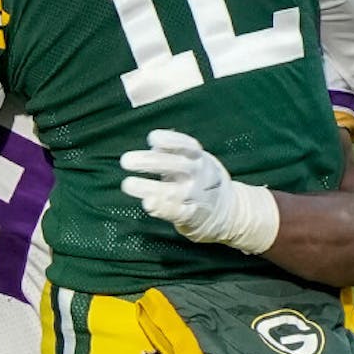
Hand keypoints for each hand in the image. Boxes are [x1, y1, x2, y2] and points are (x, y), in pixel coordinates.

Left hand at [120, 130, 277, 253]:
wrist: (227, 210)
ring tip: (127, 184)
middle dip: (150, 162)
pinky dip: (162, 207)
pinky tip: (148, 204)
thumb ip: (176, 151)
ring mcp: (195, 196)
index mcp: (199, 158)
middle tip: (126, 160)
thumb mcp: (196, 160)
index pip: (187, 145)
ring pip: (173, 190)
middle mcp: (198, 175)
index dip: (170, 140)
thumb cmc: (200, 177)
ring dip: (148, 187)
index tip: (152, 138)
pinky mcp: (190, 215)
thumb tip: (154, 142)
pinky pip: (176, 211)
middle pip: (176, 166)